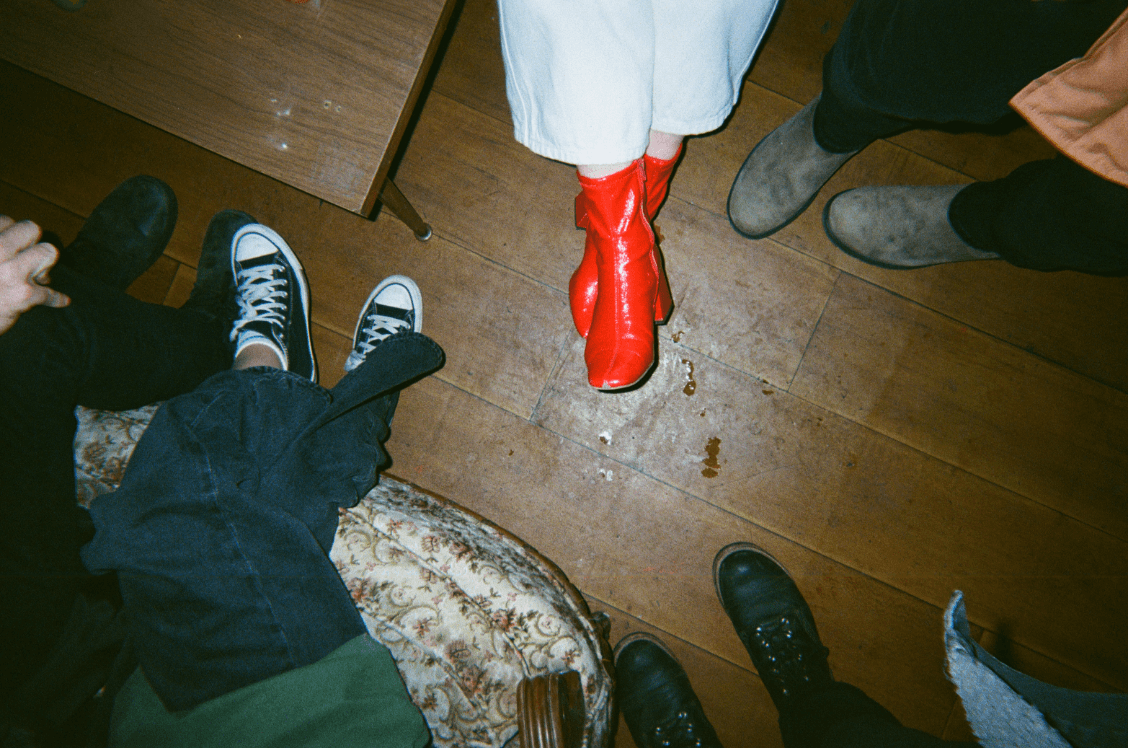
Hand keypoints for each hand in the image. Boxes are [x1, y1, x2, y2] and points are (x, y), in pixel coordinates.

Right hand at [0, 216, 69, 334]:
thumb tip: (13, 236)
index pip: (6, 221)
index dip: (12, 235)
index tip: (11, 248)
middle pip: (32, 229)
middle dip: (32, 244)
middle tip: (25, 261)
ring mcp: (10, 271)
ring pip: (49, 252)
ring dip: (44, 266)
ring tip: (35, 278)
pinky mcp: (23, 294)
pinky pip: (49, 292)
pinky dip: (57, 298)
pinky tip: (63, 301)